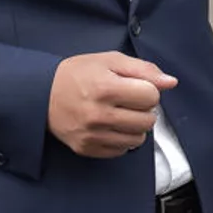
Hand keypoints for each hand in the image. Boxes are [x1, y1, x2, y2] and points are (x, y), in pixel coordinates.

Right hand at [47, 52, 176, 157]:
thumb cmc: (78, 74)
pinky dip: (122, 139)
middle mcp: (99, 114)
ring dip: (135, 126)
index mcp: (106, 87)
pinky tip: (111, 126)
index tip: (135, 87)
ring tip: (121, 114)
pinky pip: (121, 151)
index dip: (148, 89)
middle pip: (148, 120)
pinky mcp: (86, 149)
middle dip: (144, 109)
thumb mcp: (110, 60)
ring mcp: (92, 135)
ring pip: (138, 139)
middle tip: (129, 101)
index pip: (151, 96)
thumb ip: (143, 69)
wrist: (41, 94)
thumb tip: (171, 83)